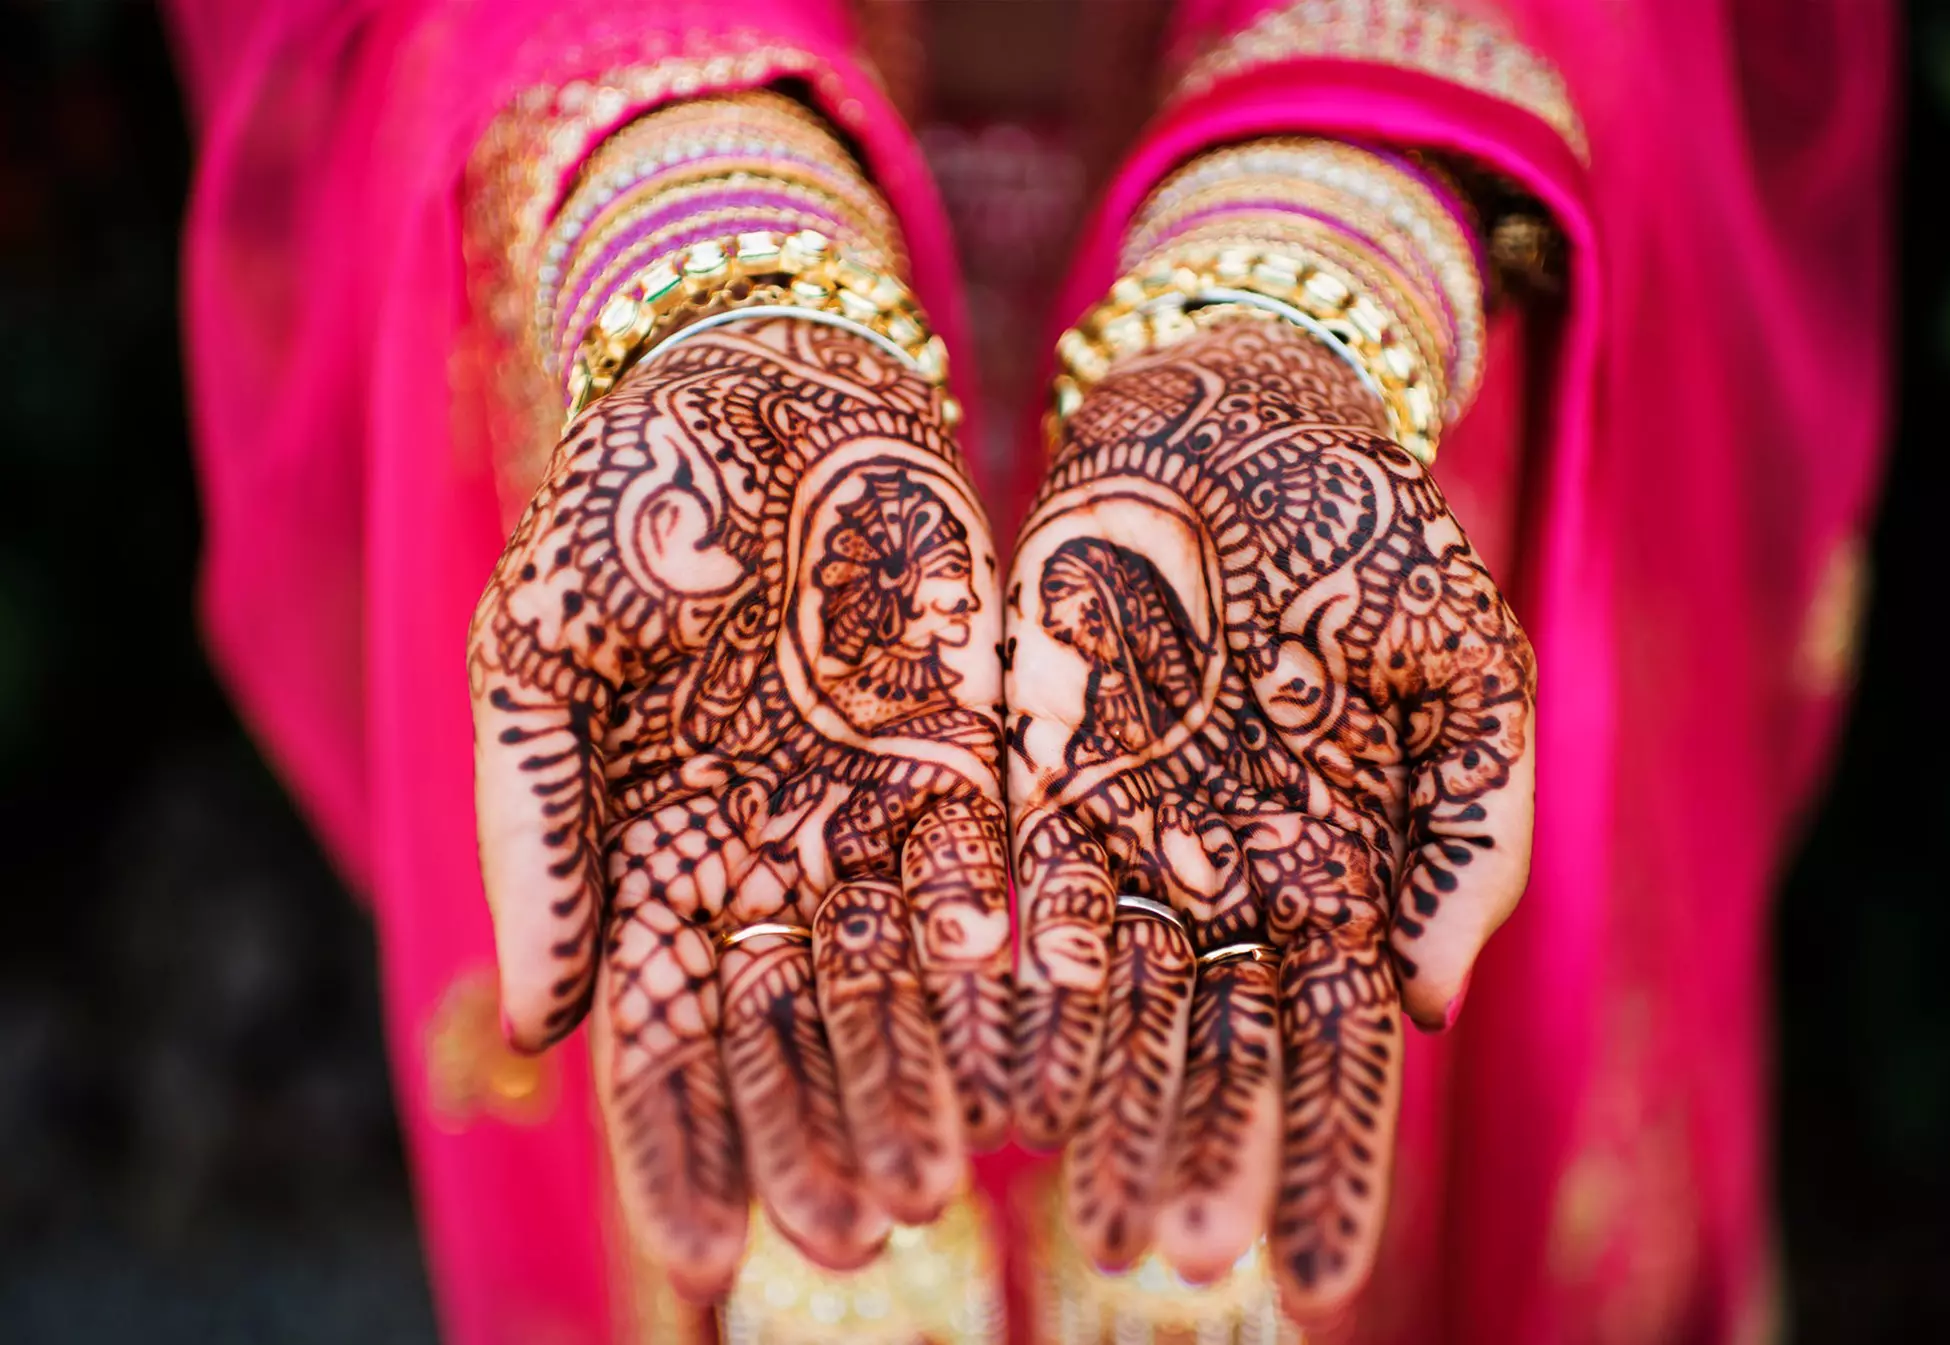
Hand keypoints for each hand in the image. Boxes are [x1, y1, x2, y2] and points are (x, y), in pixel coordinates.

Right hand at [468, 320, 1010, 1297]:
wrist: (762, 374)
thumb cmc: (628, 501)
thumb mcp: (541, 652)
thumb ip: (537, 832)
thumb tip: (538, 1028)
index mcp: (649, 837)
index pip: (660, 1024)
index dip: (680, 1142)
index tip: (712, 1250)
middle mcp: (761, 844)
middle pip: (784, 1030)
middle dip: (809, 1141)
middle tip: (847, 1246)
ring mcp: (864, 802)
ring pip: (888, 979)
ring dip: (906, 1085)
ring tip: (930, 1191)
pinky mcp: (964, 746)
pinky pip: (984, 876)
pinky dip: (993, 964)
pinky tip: (1017, 1051)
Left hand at [1005, 318, 1534, 1321]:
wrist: (1239, 409)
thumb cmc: (1369, 529)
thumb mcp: (1463, 660)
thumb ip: (1469, 828)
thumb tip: (1421, 1003)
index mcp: (1340, 858)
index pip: (1340, 1044)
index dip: (1332, 1161)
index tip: (1320, 1277)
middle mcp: (1230, 868)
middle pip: (1216, 1044)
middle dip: (1200, 1154)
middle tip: (1175, 1262)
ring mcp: (1129, 823)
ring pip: (1115, 998)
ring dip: (1106, 1110)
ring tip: (1091, 1221)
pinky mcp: (1034, 765)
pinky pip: (1022, 894)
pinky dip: (1013, 989)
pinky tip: (1001, 1081)